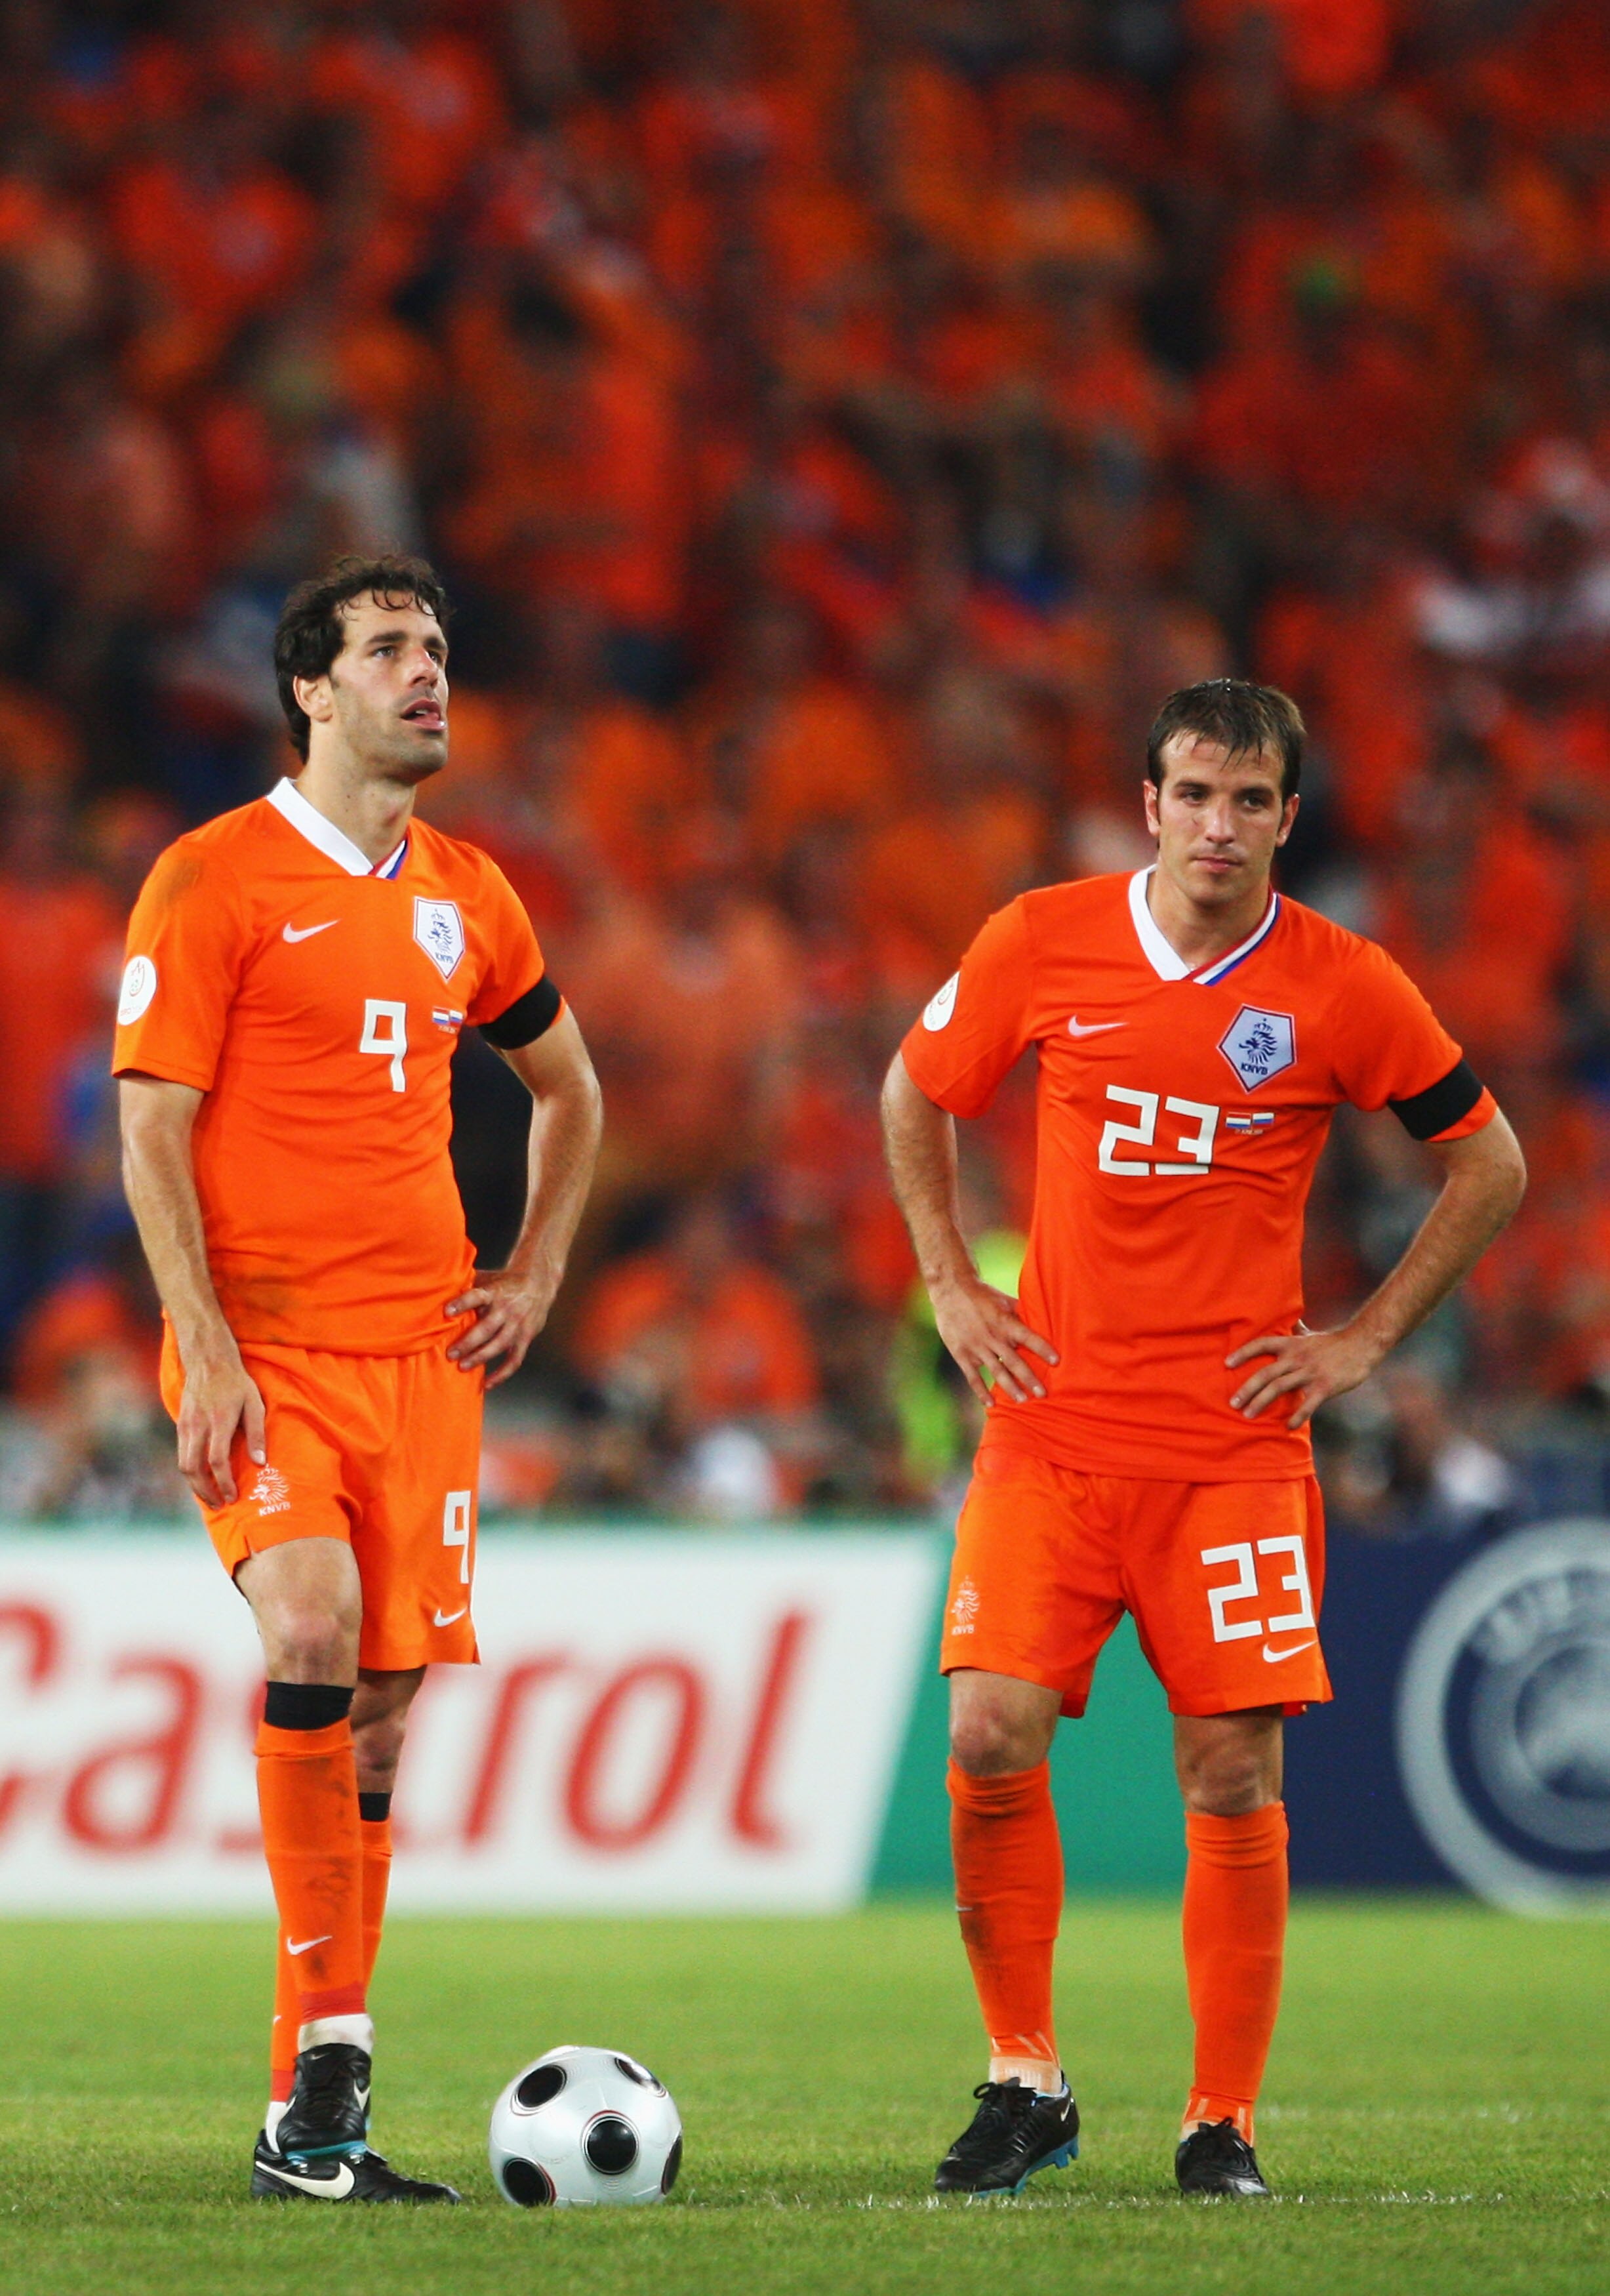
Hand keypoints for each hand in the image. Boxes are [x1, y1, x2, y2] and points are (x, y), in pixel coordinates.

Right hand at [175, 1344, 265, 1507]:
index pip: (217, 1461)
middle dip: (205, 1492)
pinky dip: (190, 1472)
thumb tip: (259, 1463)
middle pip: (193, 1468)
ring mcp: (185, 1426)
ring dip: (195, 1485)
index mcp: (219, 1421)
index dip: (224, 1483)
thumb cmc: (237, 1383)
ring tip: (210, 1498)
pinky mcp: (180, 1425)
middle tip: (219, 1505)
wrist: (208, 1360)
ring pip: (183, 1465)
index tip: (233, 1497)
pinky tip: (202, 1479)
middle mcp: (198, 1426)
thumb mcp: (254, 1403)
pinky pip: (182, 1455)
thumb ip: (257, 1434)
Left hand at [445, 1266, 555, 1386]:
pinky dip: (502, 1374)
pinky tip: (487, 1384)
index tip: (447, 1311)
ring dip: (480, 1357)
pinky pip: (514, 1359)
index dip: (462, 1303)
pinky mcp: (526, 1337)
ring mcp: (518, 1324)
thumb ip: (468, 1287)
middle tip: (451, 1354)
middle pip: (487, 1327)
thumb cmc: (505, 1282)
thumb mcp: (488, 1279)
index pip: (477, 1296)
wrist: (538, 1281)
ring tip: (463, 1366)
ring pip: (499, 1345)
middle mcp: (507, 1308)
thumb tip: (438, 1291)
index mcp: (494, 1292)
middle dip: (468, 1342)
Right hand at [929, 1272, 1058, 1405]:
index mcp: (1005, 1322)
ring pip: (996, 1372)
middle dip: (1030, 1379)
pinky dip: (981, 1392)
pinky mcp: (962, 1354)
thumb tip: (1042, 1319)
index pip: (1029, 1337)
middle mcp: (992, 1337)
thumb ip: (1020, 1313)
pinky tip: (991, 1404)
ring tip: (1023, 1401)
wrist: (950, 1290)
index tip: (1056, 1361)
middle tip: (1042, 1394)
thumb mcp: (1004, 1299)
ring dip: (1010, 1388)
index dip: (1043, 1349)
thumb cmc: (982, 1294)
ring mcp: (976, 1347)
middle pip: (1014, 1362)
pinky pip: (973, 1377)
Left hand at [1225, 1322, 1381, 1428]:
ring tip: (1248, 1415)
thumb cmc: (1334, 1343)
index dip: (1243, 1353)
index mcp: (1292, 1345)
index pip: (1261, 1345)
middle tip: (1233, 1403)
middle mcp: (1297, 1358)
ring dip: (1261, 1402)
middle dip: (1247, 1389)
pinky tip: (1287, 1426)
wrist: (1362, 1345)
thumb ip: (1299, 1332)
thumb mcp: (1311, 1336)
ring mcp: (1310, 1372)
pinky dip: (1297, 1415)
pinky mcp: (1325, 1386)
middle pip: (1266, 1373)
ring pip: (1279, 1388)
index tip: (1227, 1363)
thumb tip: (1294, 1323)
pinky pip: (1307, 1403)